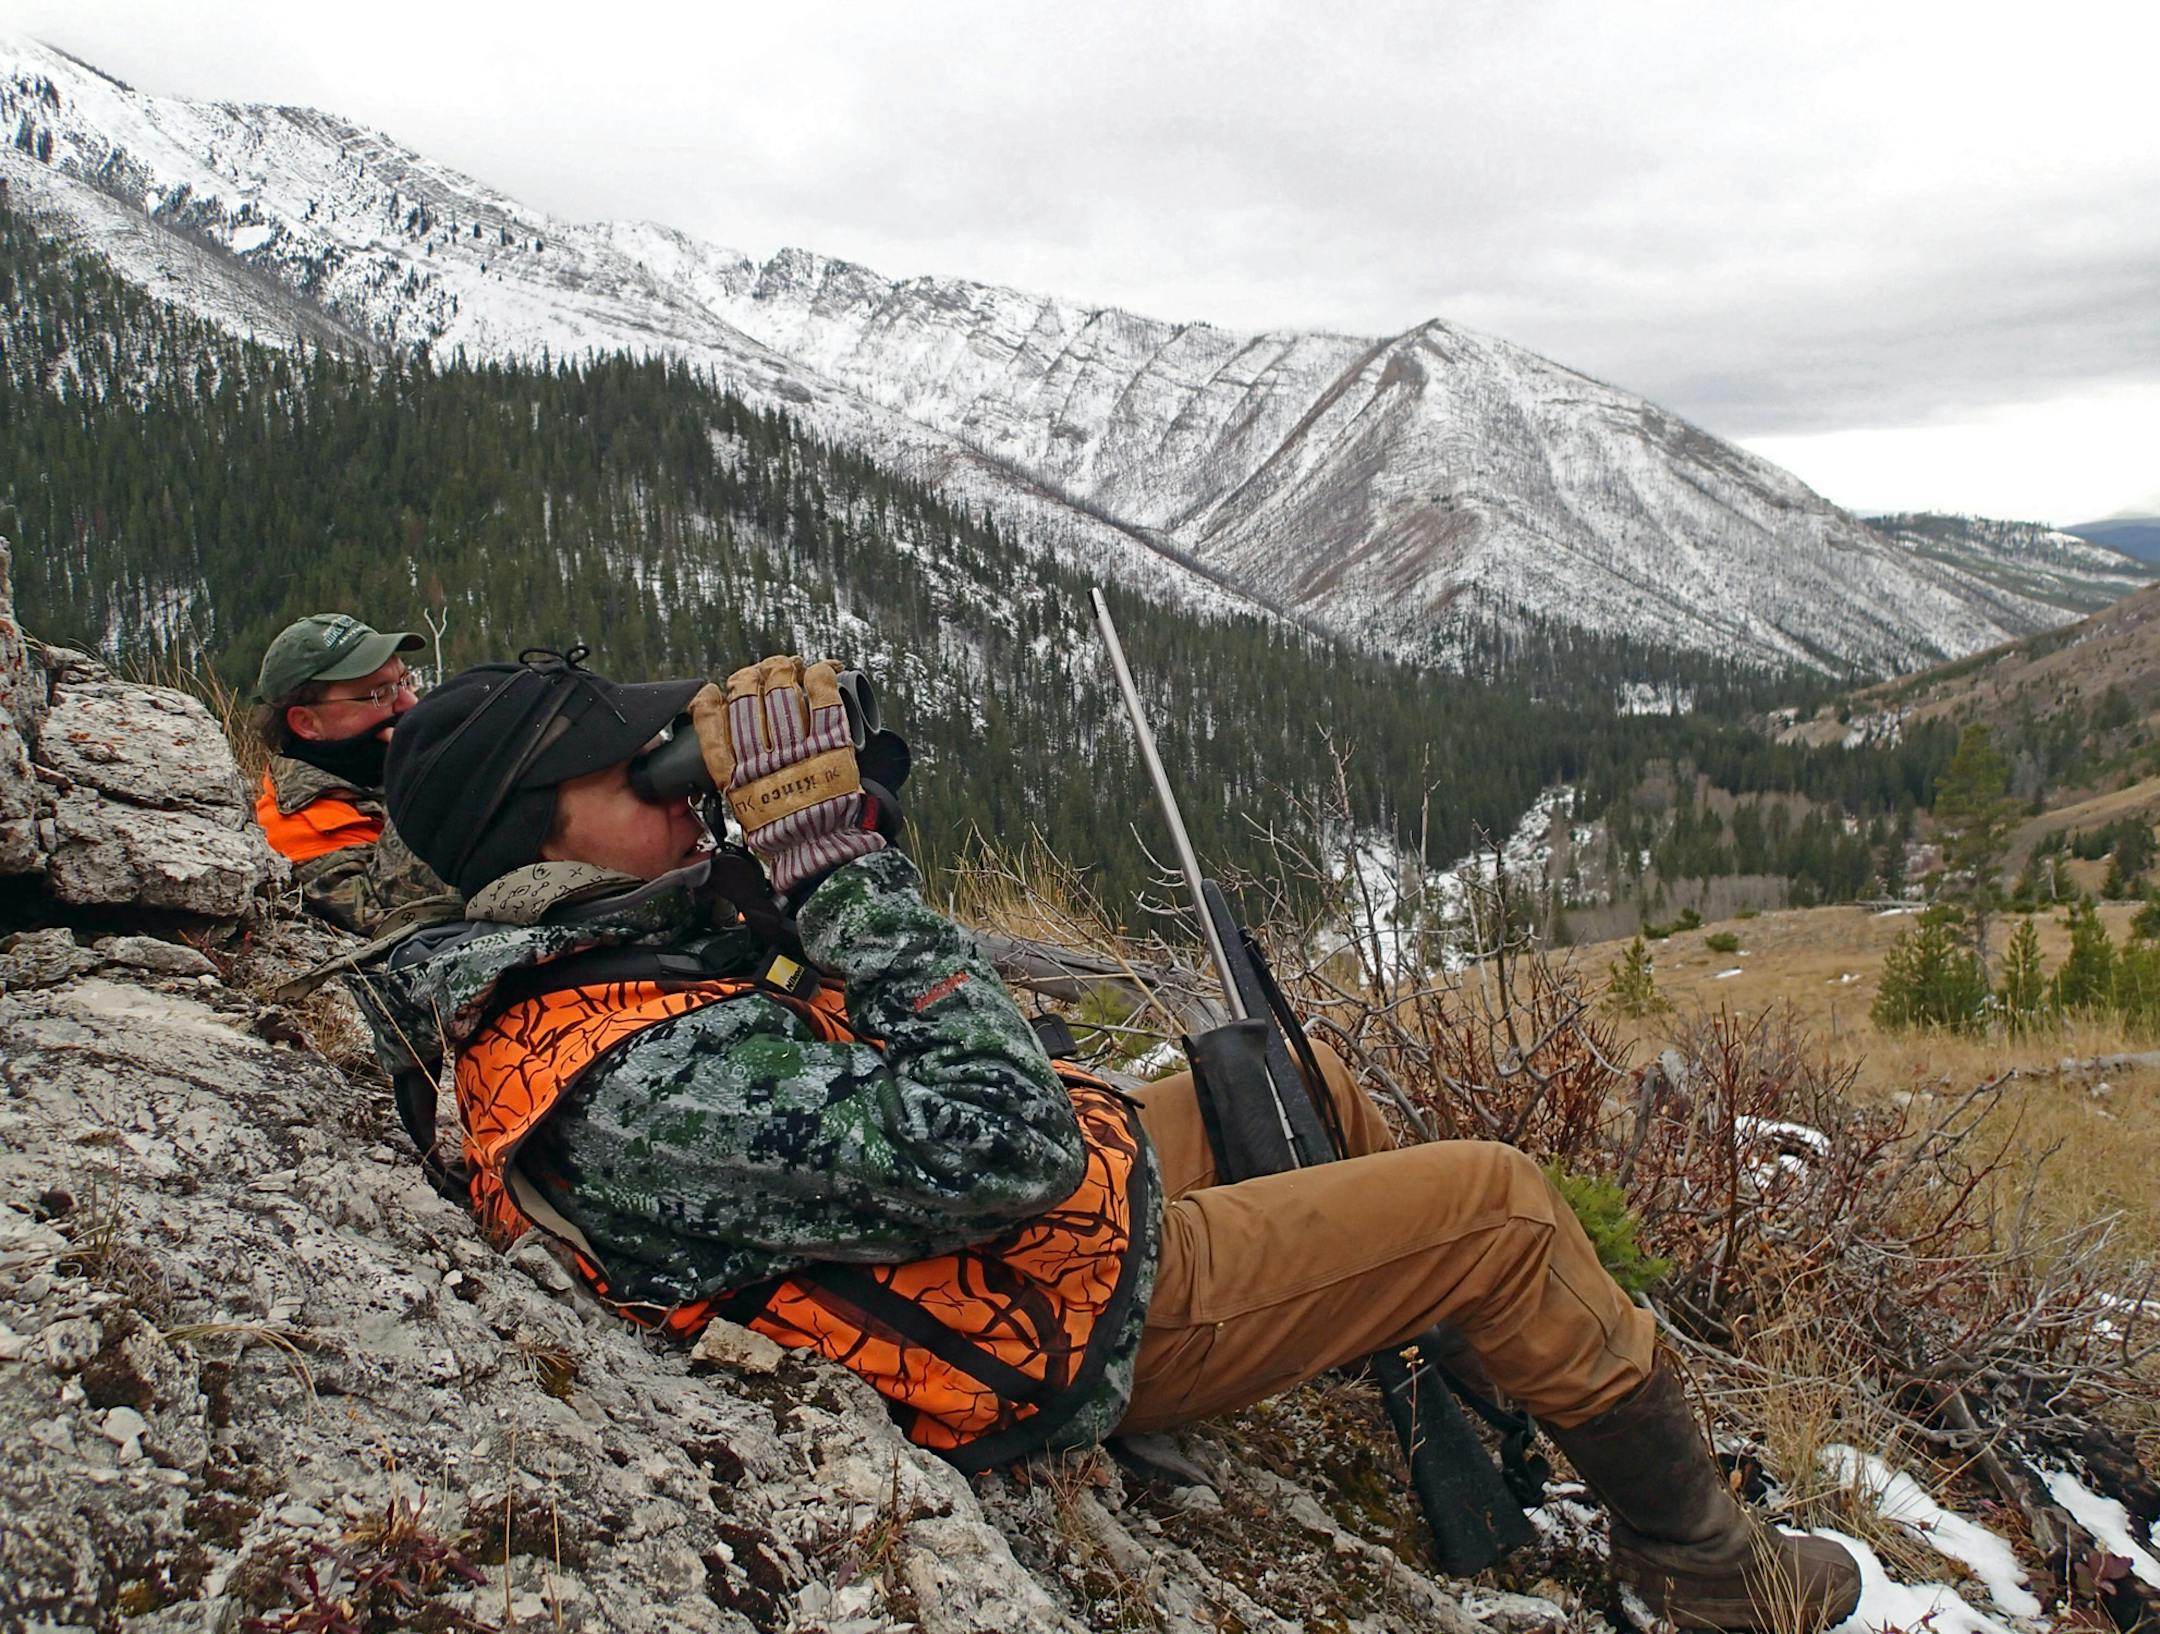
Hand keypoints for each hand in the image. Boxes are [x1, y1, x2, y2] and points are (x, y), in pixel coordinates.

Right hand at [690, 656, 885, 895]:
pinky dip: (822, 679)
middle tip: (761, 674)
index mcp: (736, 774)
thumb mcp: (744, 808)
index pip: (711, 722)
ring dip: (783, 670)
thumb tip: (726, 755)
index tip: (714, 695)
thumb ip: (733, 780)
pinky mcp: (830, 747)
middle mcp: (761, 758)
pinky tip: (822, 671)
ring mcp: (796, 750)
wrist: (820, 851)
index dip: (709, 701)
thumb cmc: (783, 833)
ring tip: (789, 667)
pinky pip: (823, 701)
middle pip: (746, 697)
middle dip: (750, 677)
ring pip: (781, 692)